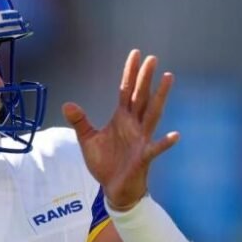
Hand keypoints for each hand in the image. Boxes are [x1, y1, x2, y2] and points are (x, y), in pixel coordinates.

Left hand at [62, 50, 178, 210]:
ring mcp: (141, 139)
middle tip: (152, 58)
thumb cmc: (105, 163)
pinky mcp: (143, 156)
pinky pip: (155, 148)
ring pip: (152, 114)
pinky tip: (175, 135)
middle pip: (140, 96)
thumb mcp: (88, 139)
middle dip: (145, 78)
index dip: (130, 73)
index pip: (126, 90)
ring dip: (160, 97)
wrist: (113, 188)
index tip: (136, 54)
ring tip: (168, 78)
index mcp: (121, 118)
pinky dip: (165, 142)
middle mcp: (134, 125)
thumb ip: (80, 121)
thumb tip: (67, 104)